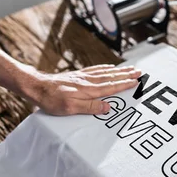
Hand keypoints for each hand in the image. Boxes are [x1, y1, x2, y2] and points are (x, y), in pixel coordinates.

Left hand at [19, 64, 141, 114]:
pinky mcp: (77, 75)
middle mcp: (87, 81)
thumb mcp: (70, 108)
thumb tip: (108, 107)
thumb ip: (90, 107)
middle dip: (126, 74)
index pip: (111, 87)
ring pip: (105, 72)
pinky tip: (109, 67)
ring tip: (129, 68)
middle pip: (111, 77)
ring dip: (118, 70)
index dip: (125, 84)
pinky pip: (95, 70)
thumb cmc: (52, 100)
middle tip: (139, 71)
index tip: (137, 81)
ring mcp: (82, 77)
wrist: (37, 87)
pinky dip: (105, 68)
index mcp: (88, 90)